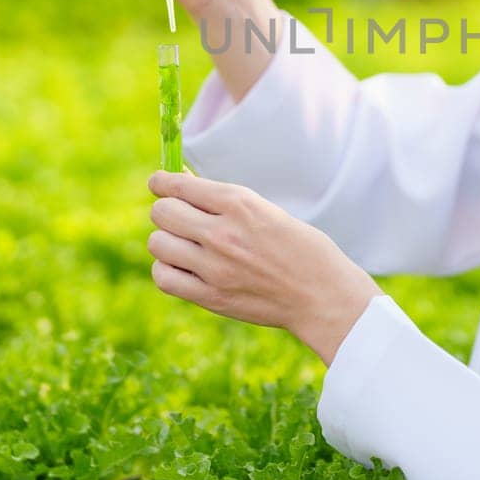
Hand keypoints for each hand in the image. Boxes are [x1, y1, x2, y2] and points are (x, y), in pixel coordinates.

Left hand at [145, 170, 384, 365]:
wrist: (322, 295)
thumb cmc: (300, 248)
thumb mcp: (267, 211)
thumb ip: (223, 202)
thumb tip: (180, 184)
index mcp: (240, 204)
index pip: (179, 185)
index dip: (162, 182)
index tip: (158, 183)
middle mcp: (222, 233)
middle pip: (162, 212)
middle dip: (168, 210)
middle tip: (180, 218)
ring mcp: (214, 267)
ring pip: (157, 243)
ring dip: (166, 241)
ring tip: (185, 245)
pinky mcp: (210, 297)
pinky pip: (164, 277)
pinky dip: (168, 269)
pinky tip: (184, 267)